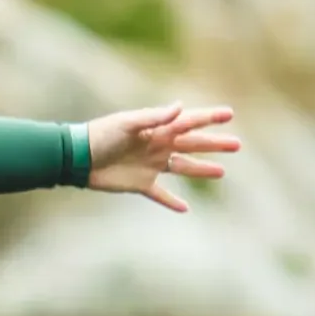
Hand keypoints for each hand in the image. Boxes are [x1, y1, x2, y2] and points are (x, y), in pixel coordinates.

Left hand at [85, 103, 238, 212]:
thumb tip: (180, 107)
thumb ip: (154, 117)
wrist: (77, 158)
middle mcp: (157, 146)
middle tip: (237, 145)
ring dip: (201, 170)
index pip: (188, 122)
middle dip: (214, 144)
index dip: (208, 118)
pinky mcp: (140, 184)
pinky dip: (171, 201)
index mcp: (156, 129)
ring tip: (221, 172)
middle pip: (192, 145)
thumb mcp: (127, 123)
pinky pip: (160, 194)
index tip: (229, 114)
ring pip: (182, 168)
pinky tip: (185, 208)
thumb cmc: (100, 136)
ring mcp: (150, 166)